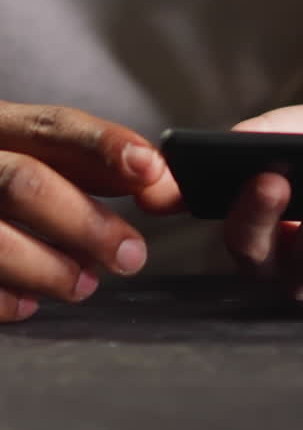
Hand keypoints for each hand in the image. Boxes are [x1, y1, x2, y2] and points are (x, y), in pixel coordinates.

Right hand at [0, 100, 176, 321]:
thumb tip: (160, 183)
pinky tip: (29, 304)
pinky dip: (3, 296)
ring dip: (48, 266)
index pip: (54, 124)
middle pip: (24, 181)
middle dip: (85, 221)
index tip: (150, 169)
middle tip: (132, 254)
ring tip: (84, 285)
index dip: (105, 145)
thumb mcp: (31, 153)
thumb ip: (91, 165)